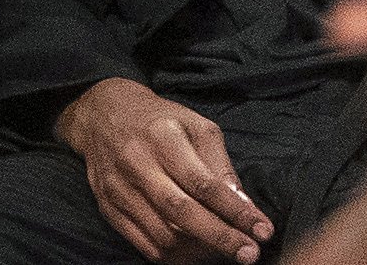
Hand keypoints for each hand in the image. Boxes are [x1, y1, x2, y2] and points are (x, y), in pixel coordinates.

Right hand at [54, 77, 274, 263]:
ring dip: (200, 251)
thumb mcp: (196, 126)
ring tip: (225, 251)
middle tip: (250, 254)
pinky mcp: (109, 210)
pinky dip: (176, 257)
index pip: (203, 183)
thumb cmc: (159, 120)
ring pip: (164, 236)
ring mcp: (118, 190)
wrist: (103, 116)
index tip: (263, 230)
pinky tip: (197, 252)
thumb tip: (244, 207)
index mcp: (162, 137)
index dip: (235, 211)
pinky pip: (146, 246)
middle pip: (181, 212)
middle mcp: (137, 164)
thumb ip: (220, 165)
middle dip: (221, 238)